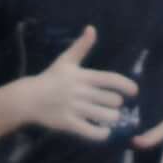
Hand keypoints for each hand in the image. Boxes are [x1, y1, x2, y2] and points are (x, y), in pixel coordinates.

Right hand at [14, 25, 136, 141]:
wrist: (28, 98)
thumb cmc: (50, 78)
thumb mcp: (65, 60)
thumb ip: (81, 46)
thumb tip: (92, 28)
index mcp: (83, 76)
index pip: (111, 79)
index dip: (126, 85)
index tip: (134, 91)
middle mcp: (81, 92)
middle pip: (112, 100)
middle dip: (116, 103)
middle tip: (113, 104)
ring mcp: (75, 109)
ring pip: (106, 116)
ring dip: (112, 118)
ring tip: (110, 117)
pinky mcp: (69, 123)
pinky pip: (92, 132)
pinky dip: (102, 133)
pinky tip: (104, 131)